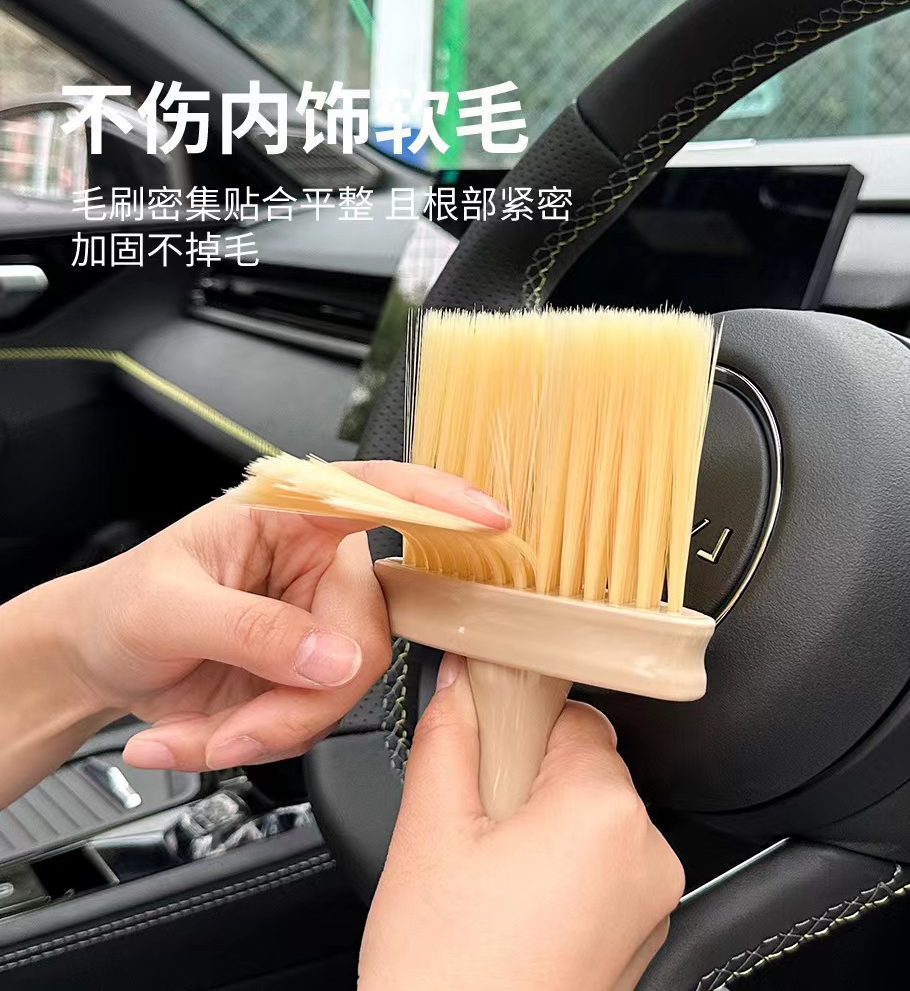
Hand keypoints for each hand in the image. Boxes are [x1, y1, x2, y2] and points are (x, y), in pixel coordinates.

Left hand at [7, 461, 507, 779]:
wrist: (96, 662)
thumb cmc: (122, 606)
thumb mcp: (170, 609)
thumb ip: (255, 629)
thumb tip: (335, 656)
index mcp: (289, 516)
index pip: (376, 493)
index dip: (439, 501)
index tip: (488, 517)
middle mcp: (316, 568)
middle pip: (365, 634)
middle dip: (298, 697)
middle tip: (231, 727)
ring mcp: (317, 628)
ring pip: (343, 691)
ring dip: (269, 728)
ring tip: (198, 733)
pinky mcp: (307, 678)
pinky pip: (313, 723)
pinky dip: (257, 743)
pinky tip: (203, 734)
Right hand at [361, 654, 683, 990]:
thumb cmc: (445, 976)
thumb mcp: (429, 835)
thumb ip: (449, 737)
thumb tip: (462, 677)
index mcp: (605, 812)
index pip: (574, 715)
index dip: (518, 721)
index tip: (482, 743)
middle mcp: (646, 853)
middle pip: (585, 766)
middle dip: (527, 776)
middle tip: (472, 821)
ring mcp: (650, 901)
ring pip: (590, 816)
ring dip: (541, 821)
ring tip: (486, 870)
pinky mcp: (639, 937)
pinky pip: (601, 866)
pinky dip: (561, 866)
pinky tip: (509, 902)